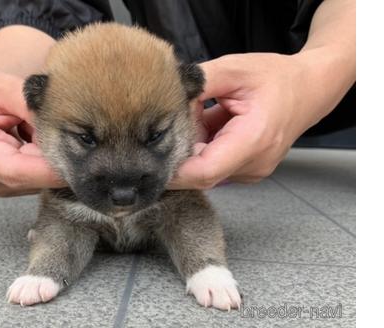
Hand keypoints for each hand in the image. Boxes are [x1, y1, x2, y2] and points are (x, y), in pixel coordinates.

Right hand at [0, 67, 65, 195]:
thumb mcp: (3, 87)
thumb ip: (31, 105)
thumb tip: (60, 125)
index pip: (17, 171)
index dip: (50, 169)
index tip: (79, 160)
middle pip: (32, 179)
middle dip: (57, 160)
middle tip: (74, 136)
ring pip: (39, 181)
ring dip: (50, 160)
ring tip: (41, 132)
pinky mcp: (9, 187)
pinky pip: (38, 180)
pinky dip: (45, 162)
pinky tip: (38, 143)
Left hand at [169, 53, 330, 188]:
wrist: (311, 89)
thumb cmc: (277, 78)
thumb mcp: (234, 69)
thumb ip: (198, 84)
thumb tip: (167, 98)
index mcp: (253, 141)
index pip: (203, 172)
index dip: (172, 168)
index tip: (150, 153)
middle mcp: (253, 165)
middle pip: (200, 174)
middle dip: (179, 151)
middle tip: (175, 122)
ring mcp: (251, 171)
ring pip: (205, 170)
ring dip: (193, 148)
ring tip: (204, 116)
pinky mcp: (246, 170)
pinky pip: (214, 166)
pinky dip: (204, 148)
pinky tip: (211, 123)